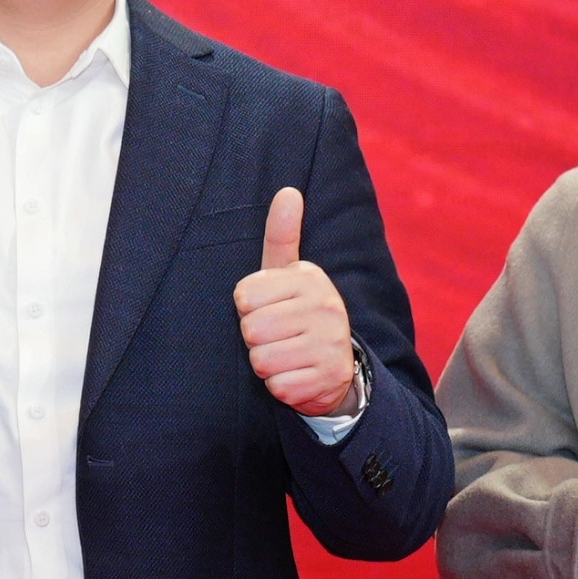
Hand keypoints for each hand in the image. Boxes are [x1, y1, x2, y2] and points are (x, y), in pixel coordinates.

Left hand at [233, 187, 360, 414]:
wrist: (334, 366)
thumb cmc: (298, 314)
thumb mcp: (288, 274)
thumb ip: (282, 236)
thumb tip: (288, 191)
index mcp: (310, 278)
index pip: (243, 297)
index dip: (248, 309)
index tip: (270, 309)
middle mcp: (327, 306)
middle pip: (251, 330)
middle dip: (256, 339)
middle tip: (279, 336)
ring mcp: (331, 343)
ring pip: (261, 360)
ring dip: (266, 364)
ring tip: (287, 355)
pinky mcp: (329, 377)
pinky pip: (278, 386)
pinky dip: (280, 387)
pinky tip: (298, 375)